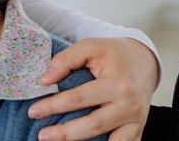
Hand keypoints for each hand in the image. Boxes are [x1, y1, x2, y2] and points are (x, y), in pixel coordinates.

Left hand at [28, 37, 158, 140]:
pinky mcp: (138, 129)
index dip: (54, 106)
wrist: (145, 60)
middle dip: (66, 133)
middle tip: (42, 136)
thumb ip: (66, 59)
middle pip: (94, 125)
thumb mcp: (90, 46)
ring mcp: (135, 120)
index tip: (33, 111)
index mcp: (116, 83)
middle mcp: (128, 105)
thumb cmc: (114, 53)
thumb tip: (45, 80)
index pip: (79, 99)